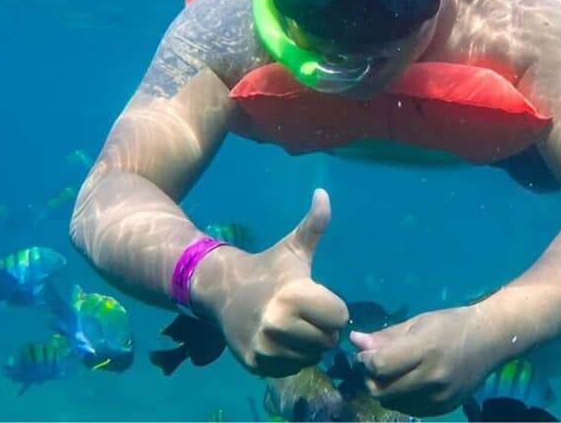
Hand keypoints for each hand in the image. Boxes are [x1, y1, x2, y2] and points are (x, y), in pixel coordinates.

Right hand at [206, 189, 347, 376]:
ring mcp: (265, 346)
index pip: (339, 316)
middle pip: (328, 340)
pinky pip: (292, 368)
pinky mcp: (256, 364)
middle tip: (307, 315)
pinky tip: (281, 341)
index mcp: (294, 294)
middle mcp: (278, 323)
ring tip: (295, 327)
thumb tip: (324, 193)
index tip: (319, 299)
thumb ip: (314, 224)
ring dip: (309, 346)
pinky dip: (292, 358)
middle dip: (324, 328)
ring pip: (311, 357)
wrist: (221, 291)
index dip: (334, 308)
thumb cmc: (267, 269)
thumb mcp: (292, 247)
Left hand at [351, 306, 500, 416]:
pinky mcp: (444, 408)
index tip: (363, 354)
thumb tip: (354, 342)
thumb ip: (385, 336)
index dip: (365, 361)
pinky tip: (407, 383)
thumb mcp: (418, 323)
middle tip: (373, 365)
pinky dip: (400, 398)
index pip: (381, 365)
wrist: (490, 340)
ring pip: (392, 403)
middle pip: (382, 390)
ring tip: (391, 373)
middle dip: (370, 378)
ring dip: (384, 390)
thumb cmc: (451, 324)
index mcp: (426, 348)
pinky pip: (408, 409)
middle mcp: (433, 376)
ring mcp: (439, 396)